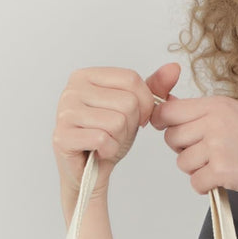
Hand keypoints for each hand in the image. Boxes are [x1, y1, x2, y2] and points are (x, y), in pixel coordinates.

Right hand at [52, 62, 181, 196]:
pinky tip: (99, 152)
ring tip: (106, 142)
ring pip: (117, 122)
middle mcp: (72, 89)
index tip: (138, 118)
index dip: (145, 103)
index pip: (131, 79)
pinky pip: (103, 140)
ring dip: (119, 139)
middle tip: (115, 133)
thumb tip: (175, 67)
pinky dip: (109, 151)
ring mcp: (65, 112)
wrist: (89, 171)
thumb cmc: (108, 137)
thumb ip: (154, 88)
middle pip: (127, 102)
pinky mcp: (63, 136)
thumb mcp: (135, 110)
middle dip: (130, 125)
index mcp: (87, 75)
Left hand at [149, 74, 237, 214]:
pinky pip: (194, 182)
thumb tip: (165, 112)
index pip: (168, 110)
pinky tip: (226, 180)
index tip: (173, 133)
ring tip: (224, 167)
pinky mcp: (222, 170)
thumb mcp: (237, 119)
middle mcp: (216, 120)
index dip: (165, 125)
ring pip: (182, 162)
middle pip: (171, 138)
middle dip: (184, 151)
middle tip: (210, 155)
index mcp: (219, 105)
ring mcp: (218, 145)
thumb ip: (203, 116)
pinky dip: (207, 187)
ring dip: (198, 171)